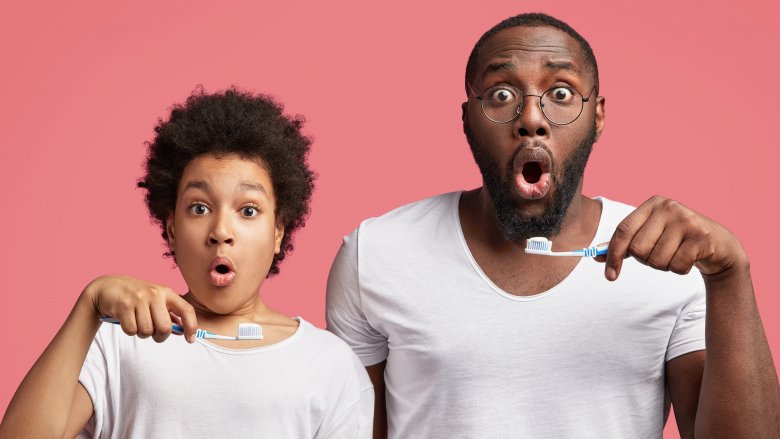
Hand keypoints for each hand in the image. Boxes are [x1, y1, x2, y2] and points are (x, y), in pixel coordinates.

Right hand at [82, 275, 197, 342]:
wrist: (107, 287)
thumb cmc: (135, 296)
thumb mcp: (155, 300)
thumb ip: (168, 314)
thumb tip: (181, 331)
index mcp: (166, 292)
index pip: (186, 310)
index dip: (191, 326)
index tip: (190, 340)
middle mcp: (155, 294)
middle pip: (165, 328)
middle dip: (159, 336)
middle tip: (153, 333)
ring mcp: (139, 299)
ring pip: (147, 332)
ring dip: (142, 333)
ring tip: (137, 322)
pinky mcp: (124, 306)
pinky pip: (132, 331)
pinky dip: (129, 331)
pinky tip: (126, 320)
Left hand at [597, 196, 748, 280]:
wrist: (718, 245)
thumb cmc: (676, 241)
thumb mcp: (649, 236)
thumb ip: (624, 245)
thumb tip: (595, 256)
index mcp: (652, 204)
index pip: (623, 231)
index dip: (613, 255)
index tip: (609, 276)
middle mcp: (668, 207)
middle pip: (638, 249)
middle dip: (646, 260)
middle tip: (660, 254)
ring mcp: (687, 220)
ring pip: (657, 260)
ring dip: (664, 266)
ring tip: (676, 255)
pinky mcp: (702, 237)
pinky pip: (676, 266)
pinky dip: (679, 270)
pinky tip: (689, 259)